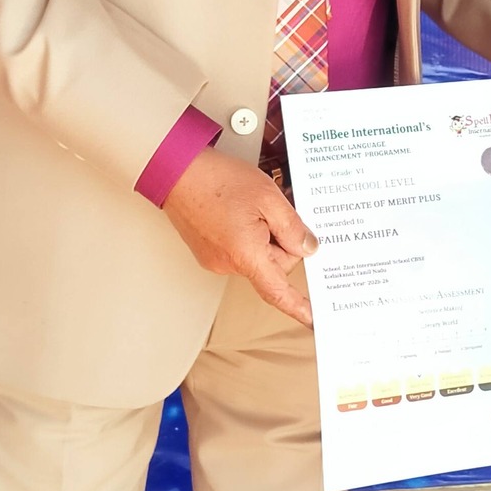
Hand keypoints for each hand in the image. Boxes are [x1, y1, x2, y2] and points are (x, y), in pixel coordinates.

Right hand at [164, 149, 316, 326]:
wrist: (176, 170)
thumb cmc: (216, 180)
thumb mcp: (269, 197)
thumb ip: (293, 227)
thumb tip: (307, 247)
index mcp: (246, 255)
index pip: (278, 292)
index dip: (298, 308)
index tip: (314, 320)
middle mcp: (228, 264)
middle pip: (274, 265)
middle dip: (281, 240)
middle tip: (273, 210)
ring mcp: (215, 259)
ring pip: (257, 255)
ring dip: (263, 233)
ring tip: (250, 205)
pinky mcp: (207, 251)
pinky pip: (240, 249)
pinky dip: (247, 233)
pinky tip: (239, 210)